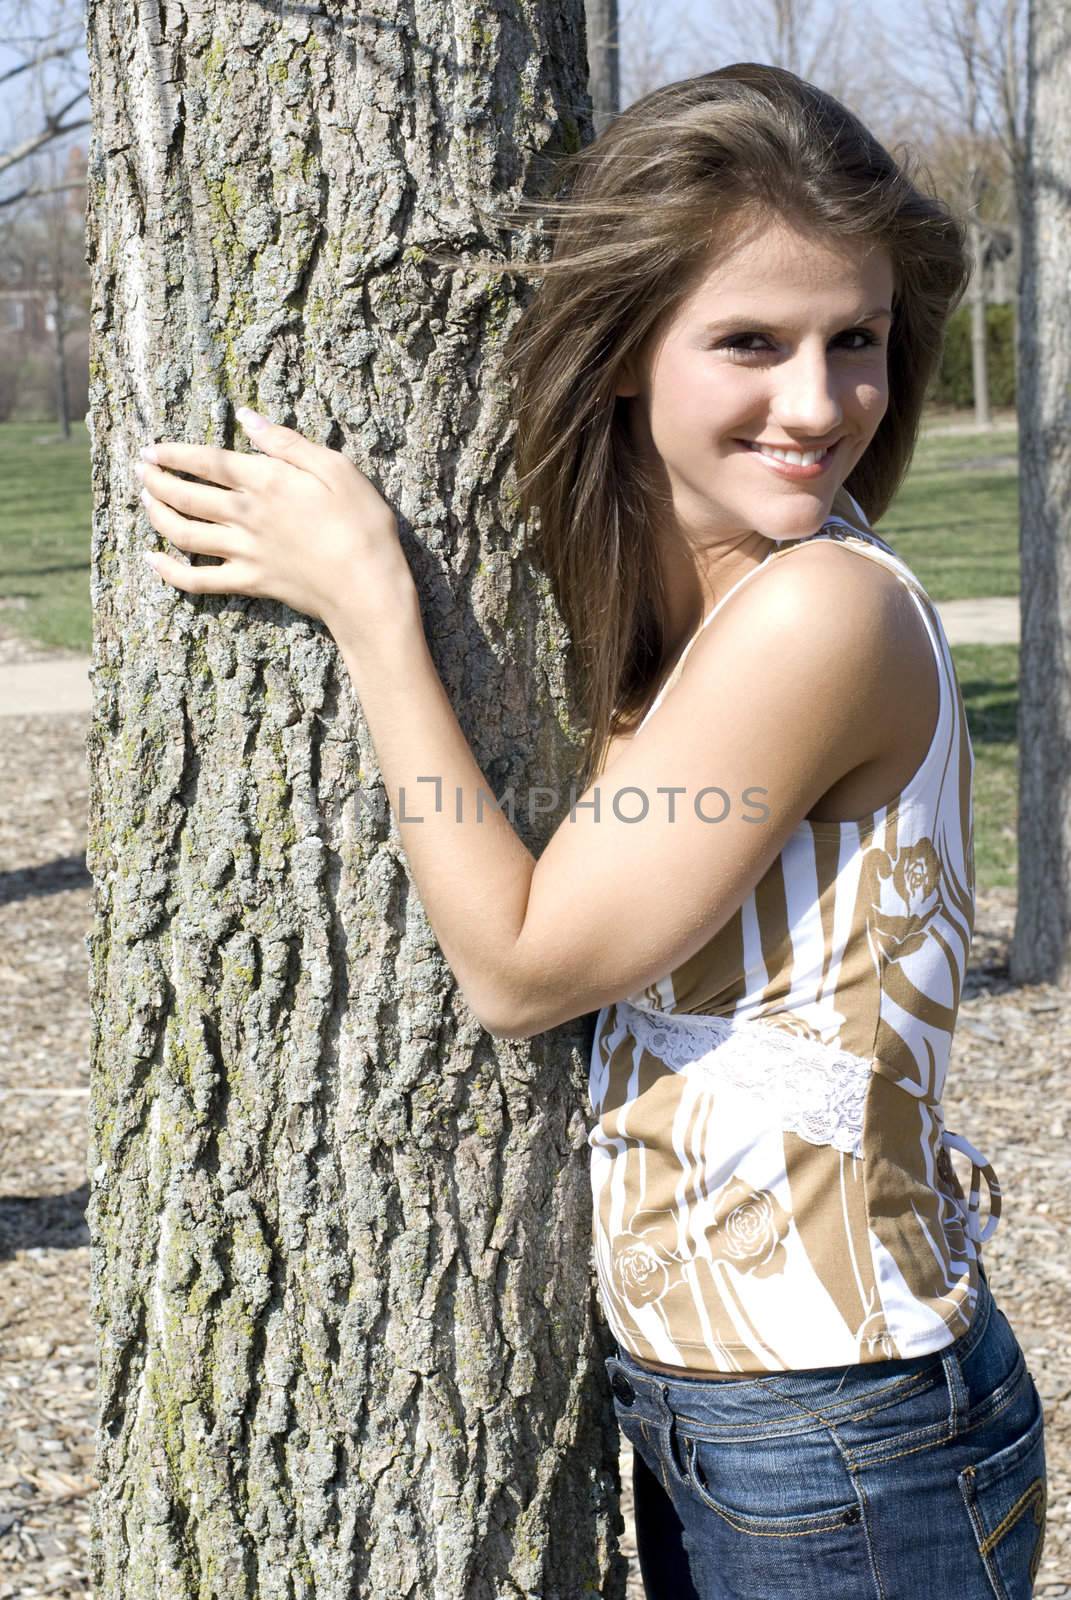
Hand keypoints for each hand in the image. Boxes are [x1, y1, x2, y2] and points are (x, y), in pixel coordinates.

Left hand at [137, 408, 411, 630]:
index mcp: (265, 482)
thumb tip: (247, 418)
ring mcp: (243, 552)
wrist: (367, 587)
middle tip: (138, 469)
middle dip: (156, 480)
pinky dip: (169, 572)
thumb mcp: (336, 468)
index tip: (151, 448)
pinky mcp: (248, 583)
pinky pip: (197, 581)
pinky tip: (153, 559)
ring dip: (157, 514)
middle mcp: (245, 515)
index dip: (173, 453)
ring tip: (144, 500)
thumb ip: (287, 443)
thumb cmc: (362, 525)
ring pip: (183, 532)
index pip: (207, 462)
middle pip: (186, 495)